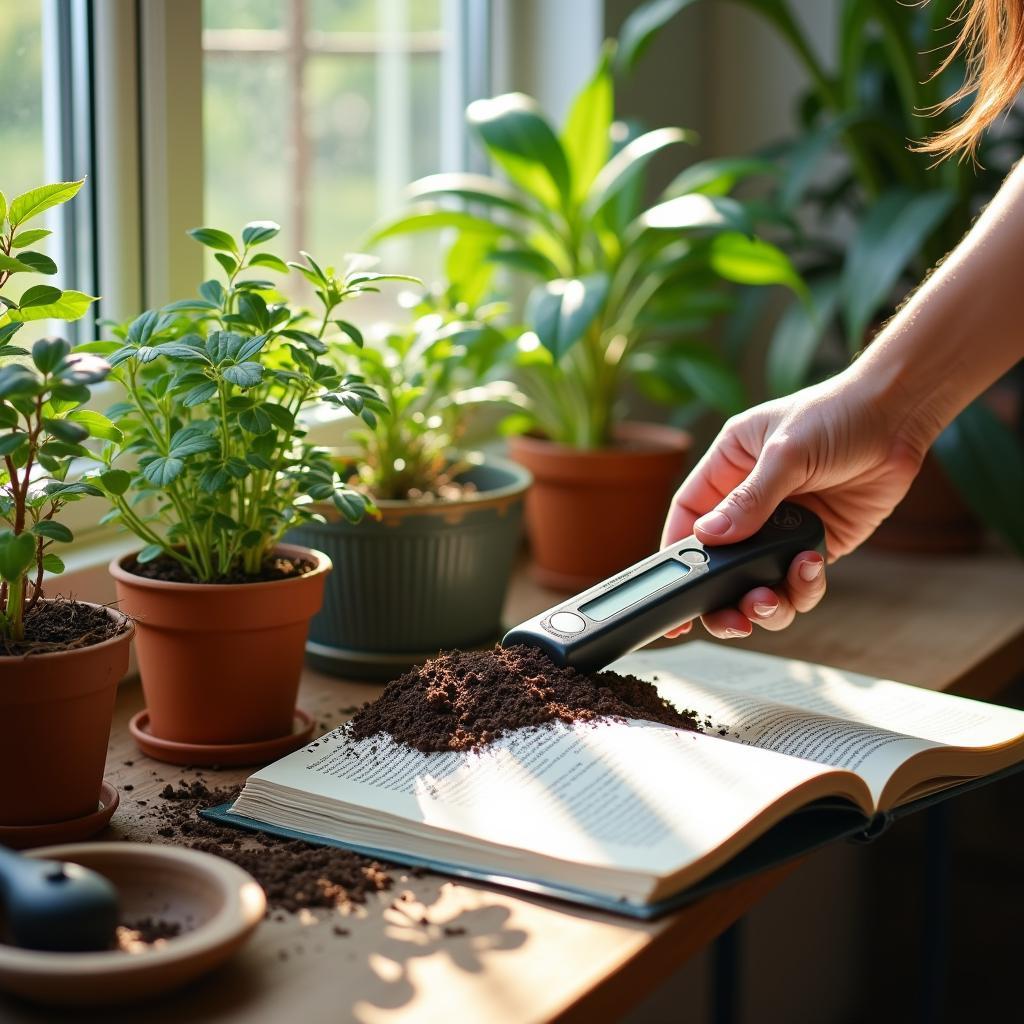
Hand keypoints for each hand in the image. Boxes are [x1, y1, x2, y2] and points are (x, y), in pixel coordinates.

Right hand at [661, 371, 929, 638]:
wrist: (899, 418)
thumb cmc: (838, 413)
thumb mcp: (785, 451)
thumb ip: (749, 499)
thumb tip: (710, 536)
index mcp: (728, 469)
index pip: (690, 517)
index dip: (677, 555)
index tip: (673, 592)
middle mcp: (750, 502)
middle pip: (720, 563)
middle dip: (721, 597)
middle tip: (730, 620)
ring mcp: (783, 527)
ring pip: (758, 582)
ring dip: (763, 602)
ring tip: (770, 601)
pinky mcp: (817, 544)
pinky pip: (798, 582)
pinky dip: (802, 587)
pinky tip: (811, 566)